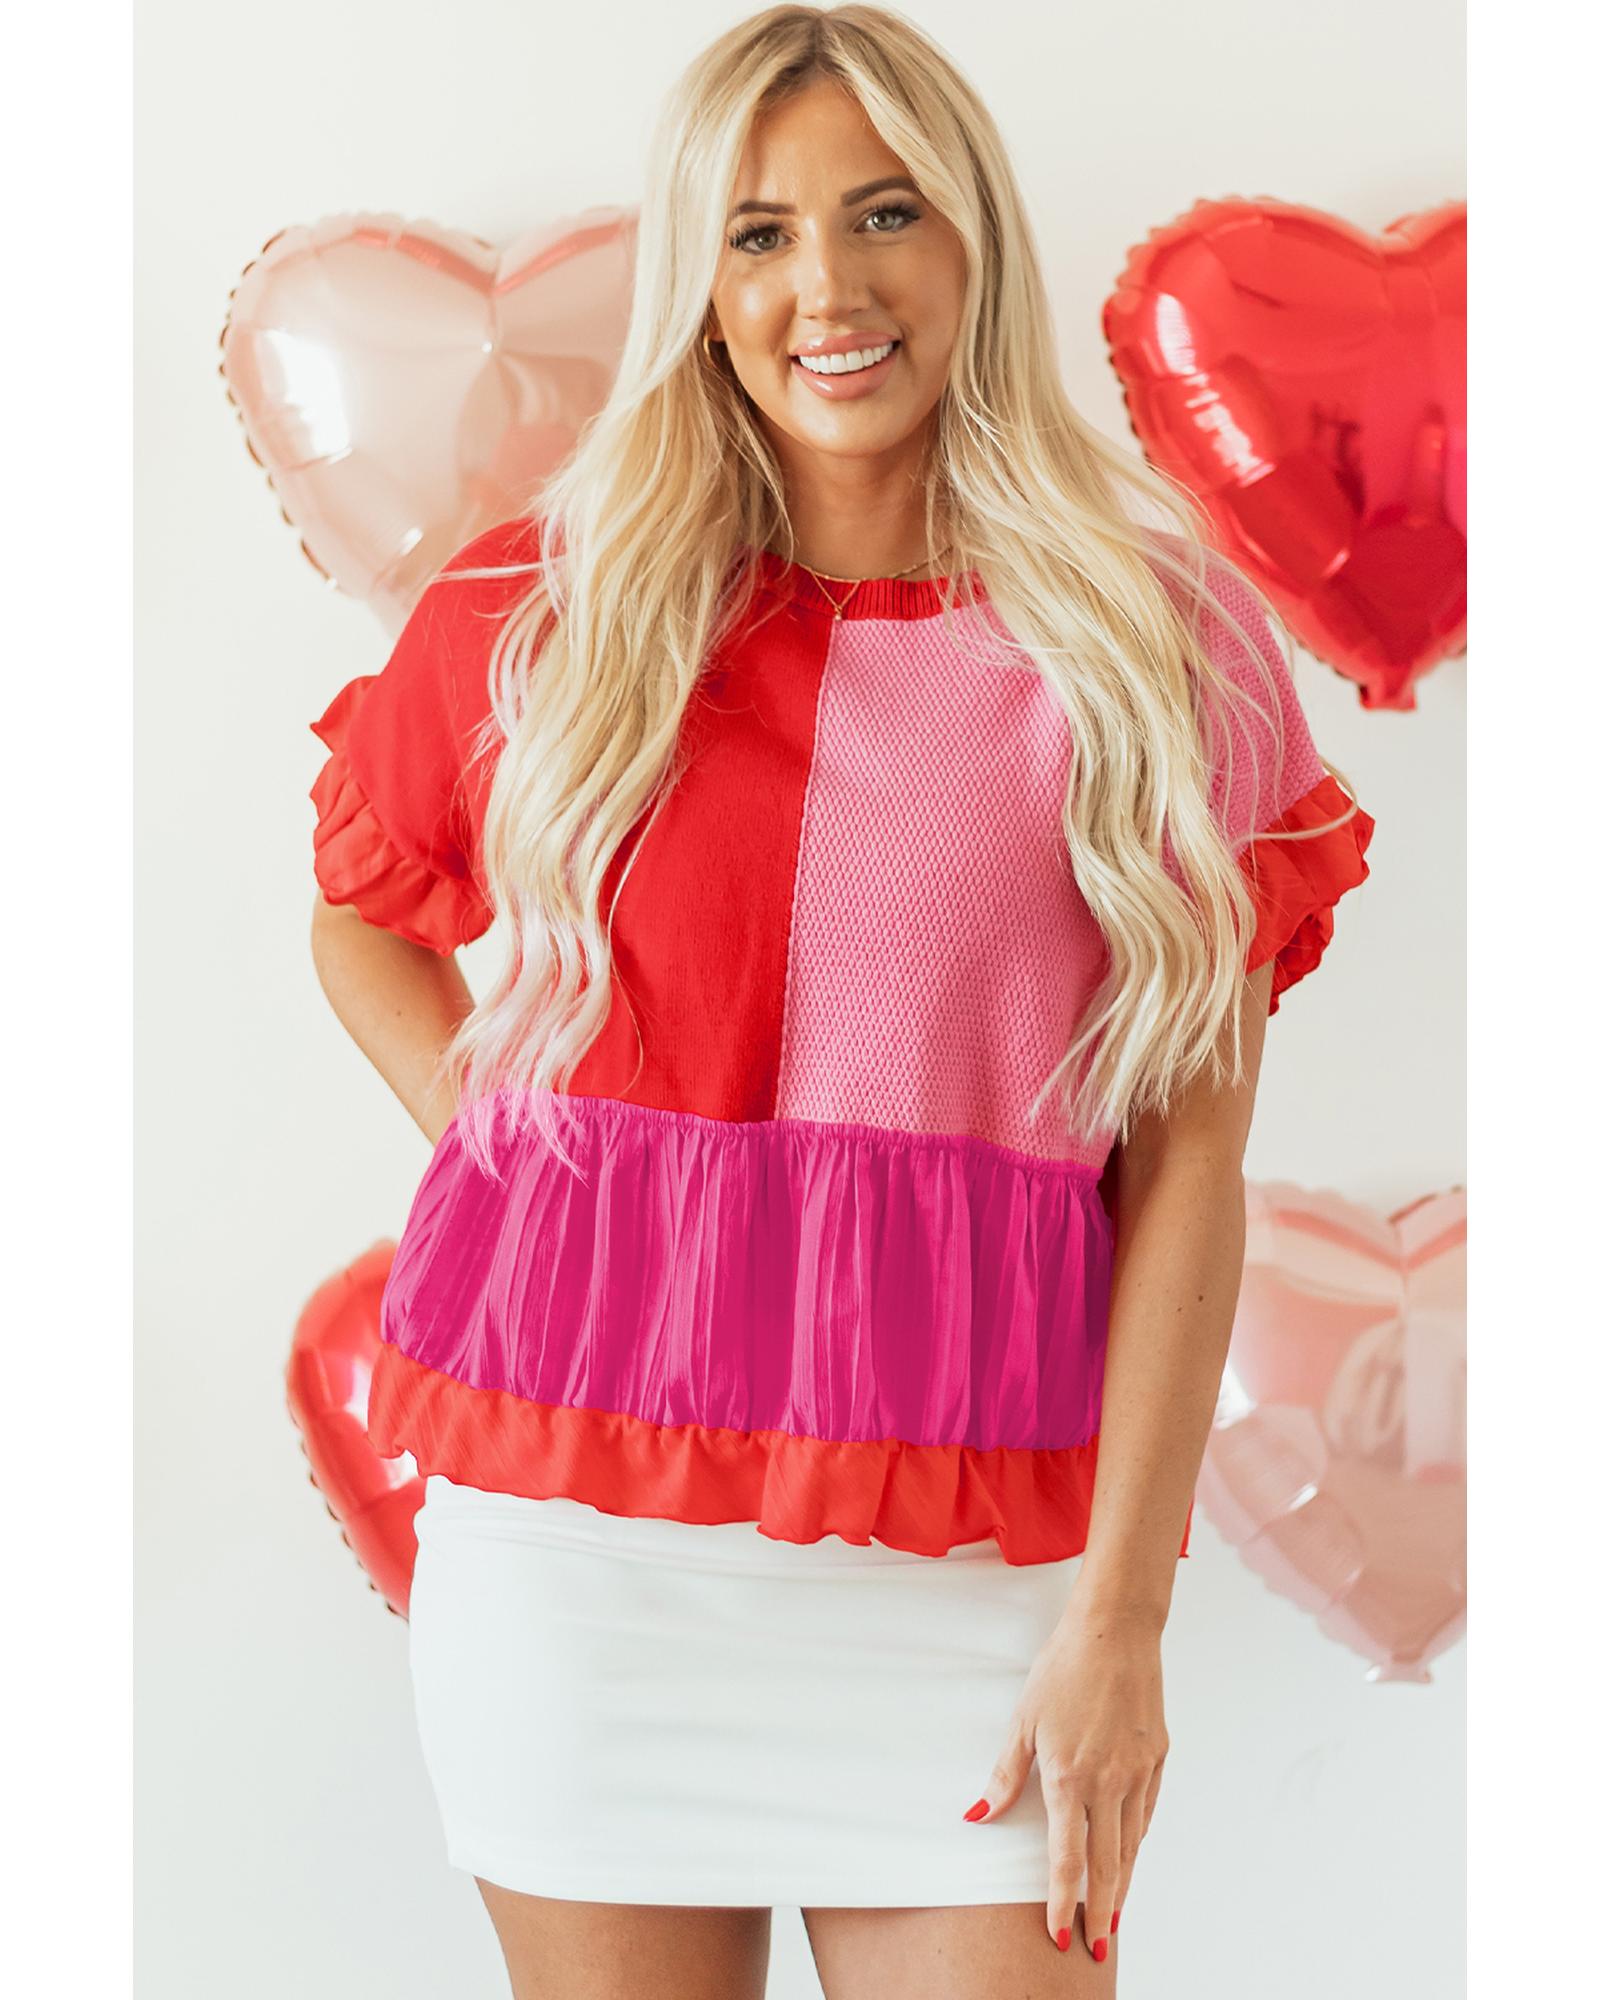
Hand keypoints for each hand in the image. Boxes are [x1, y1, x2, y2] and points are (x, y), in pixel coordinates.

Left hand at [961, 1603, 1167, 1955]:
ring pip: (1132, 1844)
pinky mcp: (1158, 1758)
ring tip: (1115, 1913)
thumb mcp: (1023, 1719)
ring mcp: (1138, 1773)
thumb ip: (1004, 1775)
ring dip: (1124, 1883)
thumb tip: (977, 1815)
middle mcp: (1109, 1783)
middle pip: (1108, 1865)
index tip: (1058, 1933)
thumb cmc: (1063, 1669)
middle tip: (1098, 1945)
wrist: (1116, 1630)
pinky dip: (1138, 1840)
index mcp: (1069, 1778)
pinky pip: (1147, 1812)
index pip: (1067, 1859)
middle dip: (1102, 1911)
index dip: (1062, 1902)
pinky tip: (1131, 1853)